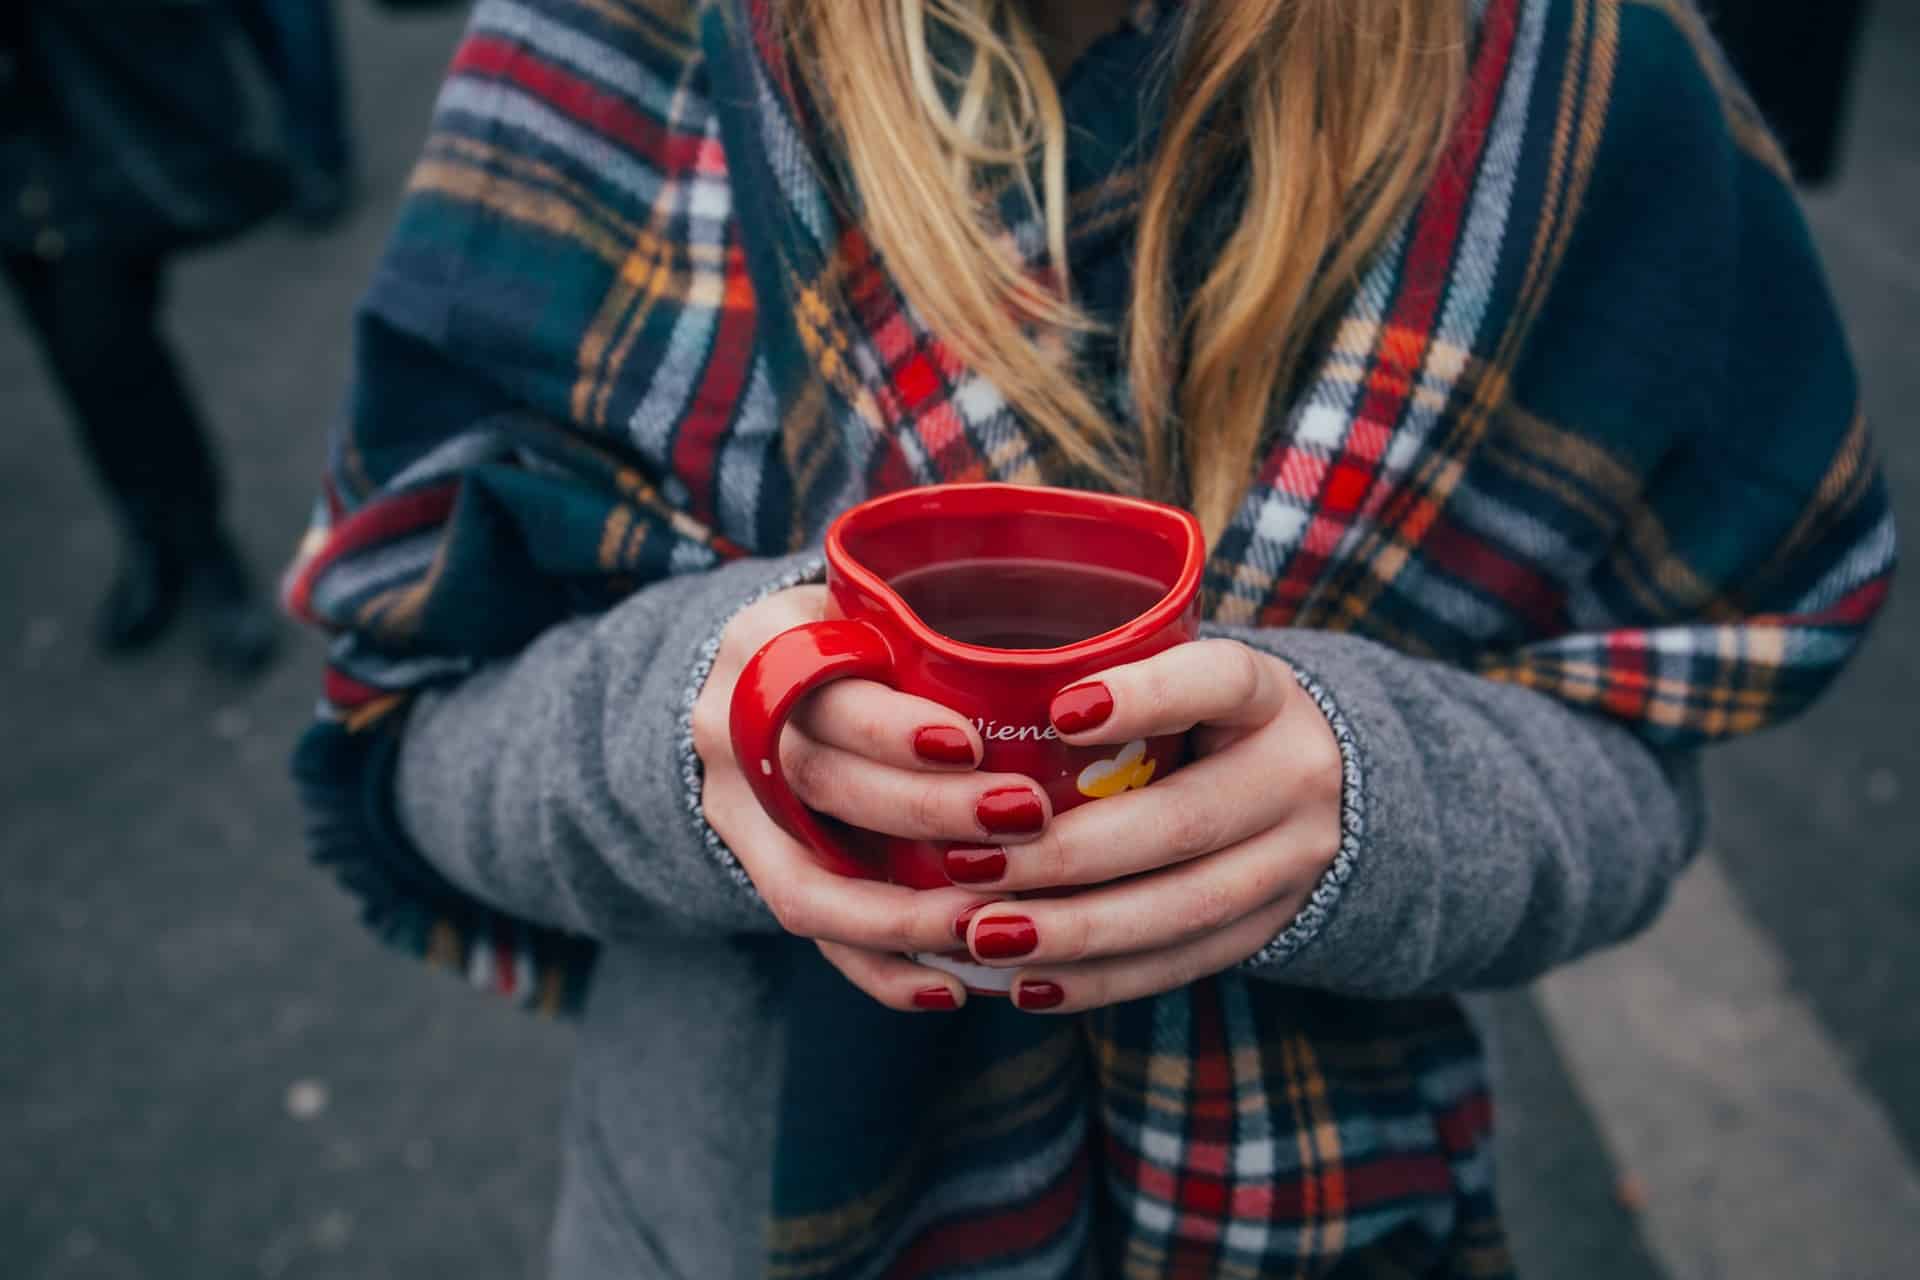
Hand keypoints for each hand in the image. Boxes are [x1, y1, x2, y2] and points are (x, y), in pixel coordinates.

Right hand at [689, 585, 1053, 1011]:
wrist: (764, 683)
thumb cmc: (860, 637)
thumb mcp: (878, 607)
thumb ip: (939, 631)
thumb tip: (1084, 669)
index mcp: (765, 645)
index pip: (822, 690)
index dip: (892, 729)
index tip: (973, 744)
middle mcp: (730, 727)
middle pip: (821, 784)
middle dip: (926, 813)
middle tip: (1024, 819)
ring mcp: (732, 809)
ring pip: (807, 882)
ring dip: (905, 915)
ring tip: (993, 926)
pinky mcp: (752, 870)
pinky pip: (812, 935)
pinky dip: (881, 969)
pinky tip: (950, 988)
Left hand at [947, 639, 1343, 1011]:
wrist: (1313, 788)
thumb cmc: (1202, 719)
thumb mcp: (1180, 681)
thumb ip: (1107, 683)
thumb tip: (967, 702)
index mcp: (1267, 696)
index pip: (1221, 682)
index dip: (1147, 698)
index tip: (1059, 712)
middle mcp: (1295, 776)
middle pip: (1184, 822)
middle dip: (1069, 853)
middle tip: (970, 866)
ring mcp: (1293, 862)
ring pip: (1185, 908)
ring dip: (1076, 930)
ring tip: (986, 936)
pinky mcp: (1270, 927)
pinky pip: (1182, 962)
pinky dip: (1100, 979)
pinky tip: (1028, 984)